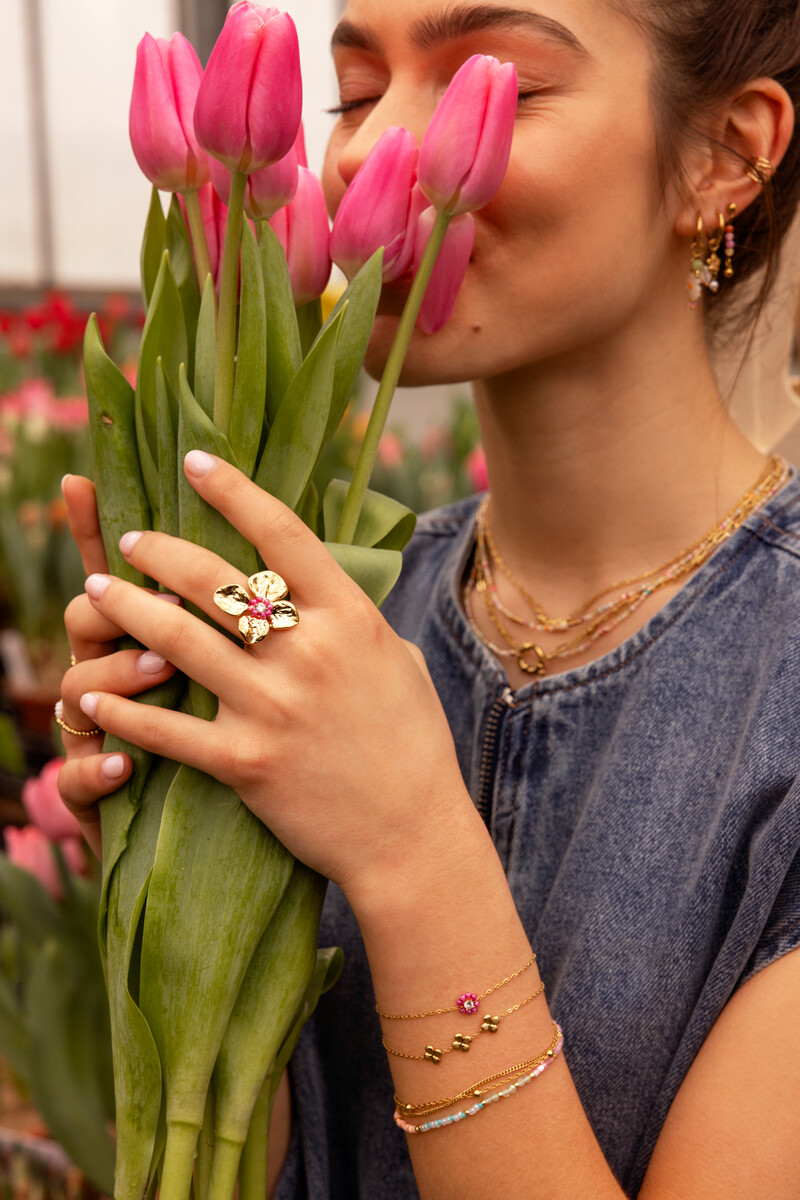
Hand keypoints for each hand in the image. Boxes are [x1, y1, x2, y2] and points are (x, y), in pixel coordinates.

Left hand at [74, 451, 473, 898]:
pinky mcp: (245, 762)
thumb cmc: (414, 744)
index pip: (283, 533)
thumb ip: (355, 620)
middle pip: (213, 579)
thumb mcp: (400, 661)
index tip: (195, 463)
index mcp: (352, 618)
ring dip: (125, 609)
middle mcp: (308, 653)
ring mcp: (273, 707)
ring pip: (176, 639)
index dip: (233, 491)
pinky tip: (88, 693)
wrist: (413, 836)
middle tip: (129, 540)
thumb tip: (323, 590)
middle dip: (158, 549)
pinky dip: (119, 707)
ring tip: (96, 592)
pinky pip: (165, 727)